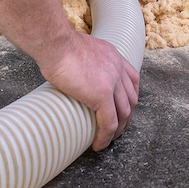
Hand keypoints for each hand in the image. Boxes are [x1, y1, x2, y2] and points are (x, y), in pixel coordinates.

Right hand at [41, 31, 139, 149]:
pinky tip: (99, 144)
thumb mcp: (80, 47)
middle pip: (131, 98)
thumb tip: (74, 68)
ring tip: (108, 139)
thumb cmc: (58, 44)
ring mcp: (112, 82)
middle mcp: (117, 68)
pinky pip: (109, 123)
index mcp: (113, 56)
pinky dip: (106, 136)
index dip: (130, 96)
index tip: (123, 107)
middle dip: (126, 116)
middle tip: (117, 127)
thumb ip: (85, 59)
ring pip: (123, 113)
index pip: (132, 79)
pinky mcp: (102, 96)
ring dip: (118, 129)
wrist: (56, 44)